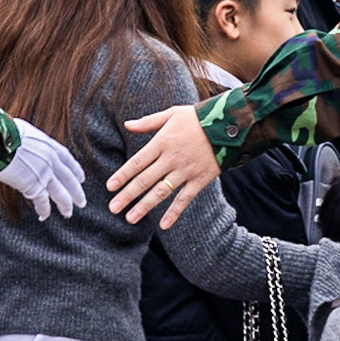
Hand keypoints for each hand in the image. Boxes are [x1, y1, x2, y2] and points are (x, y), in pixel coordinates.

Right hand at [0, 118, 85, 219]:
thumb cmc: (4, 133)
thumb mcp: (25, 132)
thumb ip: (32, 142)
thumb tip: (26, 144)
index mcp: (50, 146)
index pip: (68, 160)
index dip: (76, 171)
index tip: (81, 179)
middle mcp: (51, 161)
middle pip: (69, 180)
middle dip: (77, 192)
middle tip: (81, 202)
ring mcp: (45, 174)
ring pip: (61, 194)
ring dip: (66, 205)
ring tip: (68, 213)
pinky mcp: (34, 186)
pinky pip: (42, 202)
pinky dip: (44, 210)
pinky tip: (43, 216)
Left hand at [106, 105, 218, 228]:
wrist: (229, 125)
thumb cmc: (197, 118)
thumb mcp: (171, 114)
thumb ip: (148, 122)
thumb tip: (127, 124)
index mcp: (162, 142)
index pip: (137, 162)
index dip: (122, 175)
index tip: (109, 187)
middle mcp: (171, 159)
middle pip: (145, 180)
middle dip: (127, 195)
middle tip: (113, 208)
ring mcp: (185, 171)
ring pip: (161, 192)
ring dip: (145, 206)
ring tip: (130, 218)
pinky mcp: (200, 180)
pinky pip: (185, 199)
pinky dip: (174, 212)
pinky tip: (163, 226)